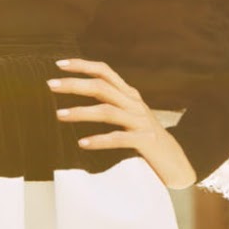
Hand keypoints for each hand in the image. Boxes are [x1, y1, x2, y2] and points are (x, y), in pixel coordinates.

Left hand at [48, 57, 196, 189]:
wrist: (178, 164)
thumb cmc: (147, 139)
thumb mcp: (130, 116)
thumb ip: (111, 104)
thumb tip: (80, 94)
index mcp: (129, 95)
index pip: (105, 71)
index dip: (83, 65)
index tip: (59, 64)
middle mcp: (134, 104)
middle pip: (101, 86)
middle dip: (74, 84)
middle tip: (50, 84)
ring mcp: (141, 122)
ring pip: (107, 110)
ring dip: (81, 112)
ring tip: (59, 115)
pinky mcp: (146, 141)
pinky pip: (119, 138)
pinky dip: (99, 140)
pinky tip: (82, 143)